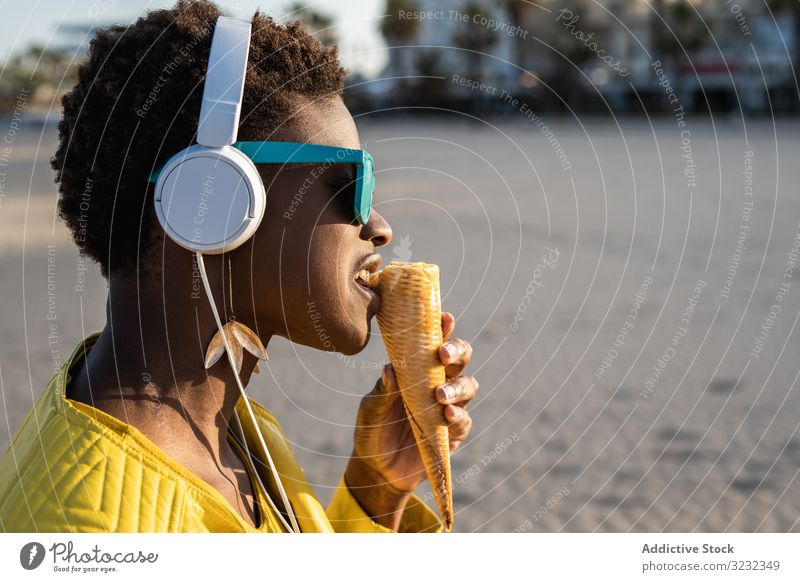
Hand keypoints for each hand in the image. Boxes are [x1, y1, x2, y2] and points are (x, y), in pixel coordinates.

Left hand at [344, 311, 477, 527]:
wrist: (377, 469)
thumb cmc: (372, 429)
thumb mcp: (371, 409)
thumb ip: (382, 390)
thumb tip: (389, 368)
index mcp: (417, 369)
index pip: (434, 342)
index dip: (443, 328)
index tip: (444, 317)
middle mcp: (438, 383)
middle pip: (461, 358)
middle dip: (457, 351)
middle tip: (442, 354)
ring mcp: (449, 407)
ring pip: (468, 386)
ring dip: (456, 387)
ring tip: (439, 395)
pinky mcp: (454, 433)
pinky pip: (464, 420)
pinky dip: (457, 416)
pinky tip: (445, 416)